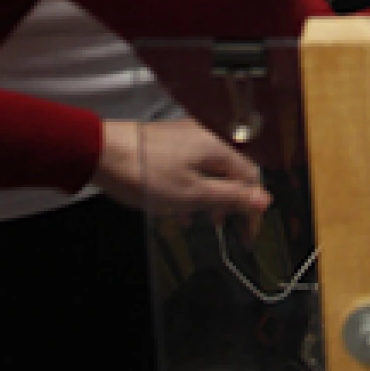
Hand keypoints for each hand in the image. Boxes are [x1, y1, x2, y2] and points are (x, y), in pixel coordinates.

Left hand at [95, 117, 270, 221]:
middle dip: (232, 203)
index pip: (250, 178)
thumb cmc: (147, 173)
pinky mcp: (173, 141)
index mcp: (219, 147)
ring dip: (211, 197)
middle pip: (233, 172)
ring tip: (200, 221)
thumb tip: (264, 199)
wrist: (105, 152)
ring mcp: (190, 136)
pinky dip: (193, 188)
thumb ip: (230, 196)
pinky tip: (180, 208)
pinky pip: (195, 166)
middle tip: (225, 229)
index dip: (252, 208)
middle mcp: (209, 136)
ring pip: (213, 170)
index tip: (248, 234)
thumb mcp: (192, 194)